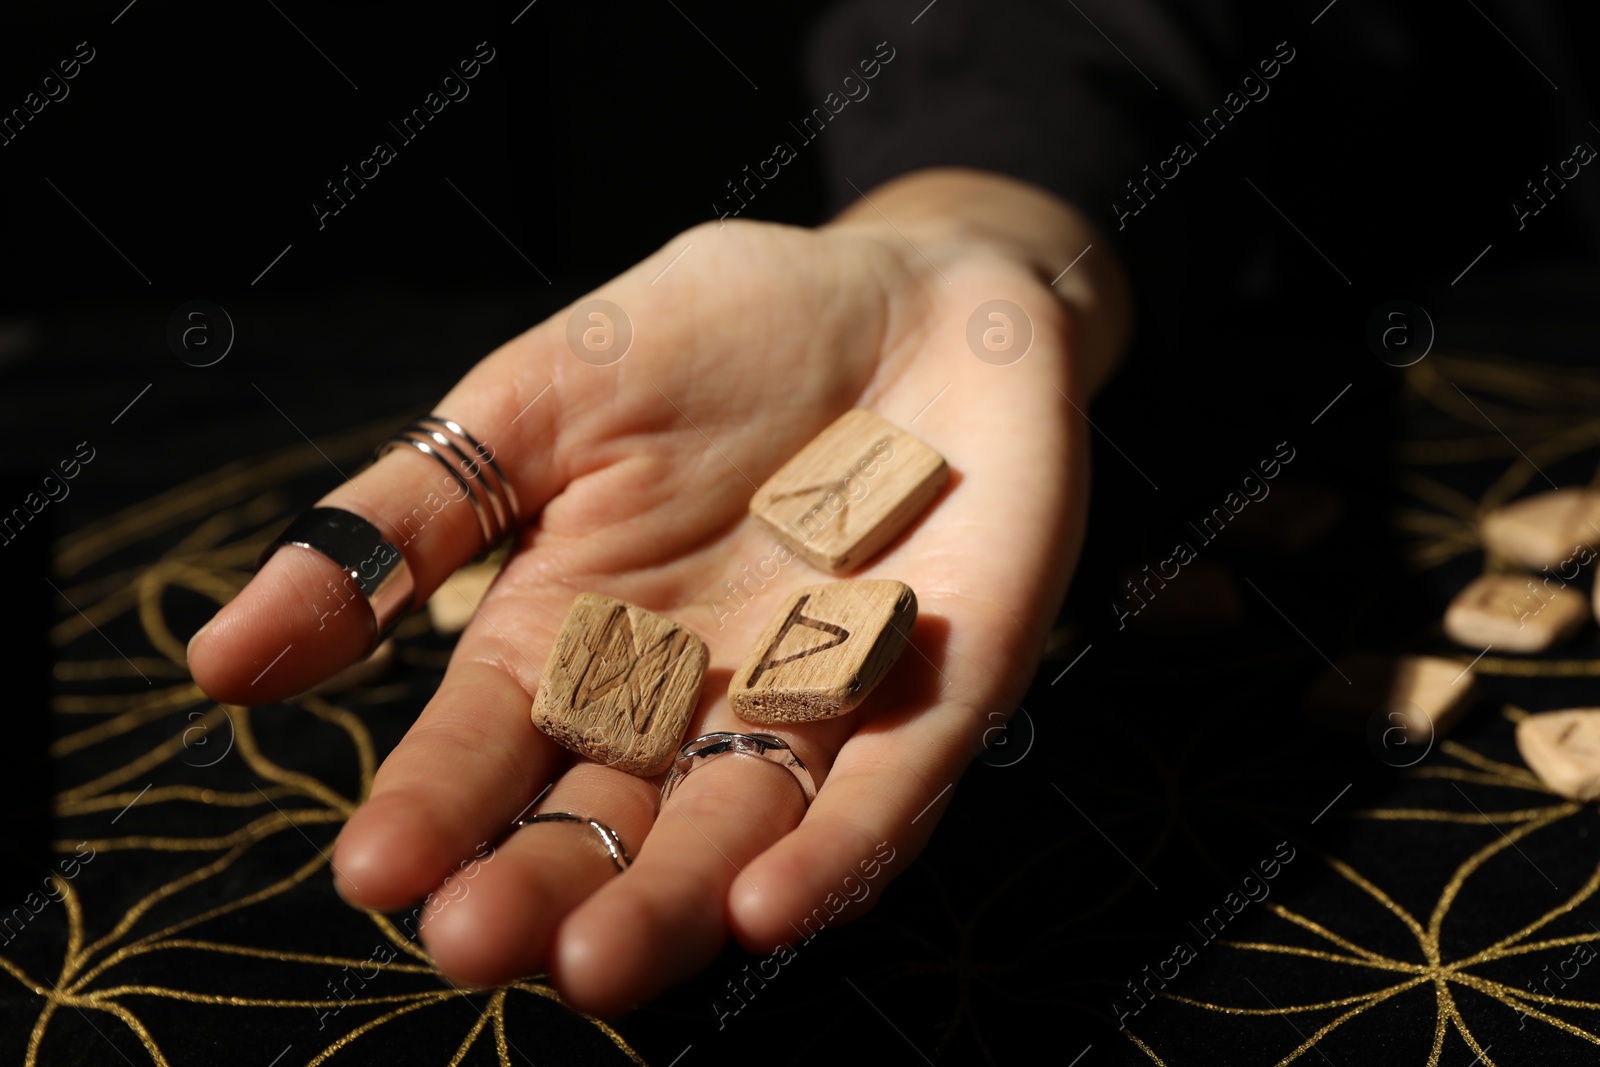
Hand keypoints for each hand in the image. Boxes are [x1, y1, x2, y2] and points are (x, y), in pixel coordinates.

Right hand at [187, 167, 1128, 1014]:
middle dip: (544, 887)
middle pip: (603, 821)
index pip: (487, 748)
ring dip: (672, 907)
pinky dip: (835, 853)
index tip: (372, 871)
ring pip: (731, 834)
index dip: (431, 810)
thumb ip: (406, 523)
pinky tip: (771, 906)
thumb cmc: (718, 330)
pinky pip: (884, 794)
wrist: (915, 288)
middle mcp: (685, 699)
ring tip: (597, 964)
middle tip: (480, 945)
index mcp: (576, 634)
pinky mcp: (932, 698)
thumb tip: (221, 665)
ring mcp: (810, 706)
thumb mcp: (536, 401)